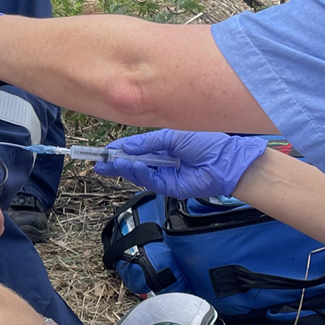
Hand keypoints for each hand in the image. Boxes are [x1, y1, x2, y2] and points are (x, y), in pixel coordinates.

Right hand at [94, 129, 267, 199]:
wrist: (226, 160)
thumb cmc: (206, 142)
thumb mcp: (172, 136)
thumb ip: (147, 143)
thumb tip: (125, 147)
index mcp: (162, 145)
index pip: (135, 148)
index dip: (120, 149)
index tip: (104, 149)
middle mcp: (161, 160)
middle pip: (133, 163)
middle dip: (115, 162)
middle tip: (98, 162)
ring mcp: (165, 175)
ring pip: (138, 173)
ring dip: (124, 168)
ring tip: (111, 163)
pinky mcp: (170, 188)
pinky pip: (150, 181)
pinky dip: (139, 174)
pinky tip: (131, 166)